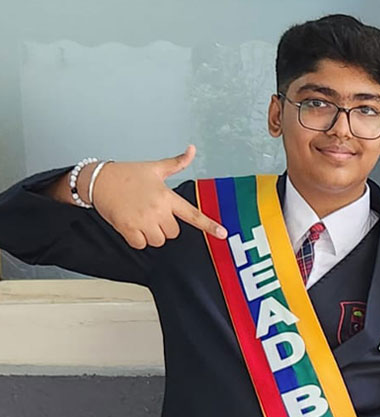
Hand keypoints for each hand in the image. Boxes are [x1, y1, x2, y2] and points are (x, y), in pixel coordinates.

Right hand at [83, 145, 226, 248]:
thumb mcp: (155, 168)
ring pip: (158, 240)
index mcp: (167, 196)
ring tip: (141, 218)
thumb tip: (192, 150)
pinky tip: (131, 224)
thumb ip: (176, 163)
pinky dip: (137, 239)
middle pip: (173, 232)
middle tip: (151, 213)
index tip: (223, 234)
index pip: (193, 214)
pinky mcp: (128, 228)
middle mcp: (158, 210)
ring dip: (151, 234)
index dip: (209, 225)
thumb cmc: (127, 174)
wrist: (98, 179)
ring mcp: (143, 220)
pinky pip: (141, 244)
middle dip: (164, 226)